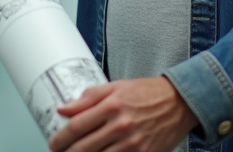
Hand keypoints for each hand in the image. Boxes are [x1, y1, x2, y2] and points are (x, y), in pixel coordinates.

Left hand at [49, 76, 198, 151]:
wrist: (179, 103)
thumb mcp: (116, 87)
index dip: (60, 138)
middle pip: (83, 148)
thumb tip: (63, 108)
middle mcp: (120, 125)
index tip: (53, 143)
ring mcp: (132, 143)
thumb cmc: (147, 93)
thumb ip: (88, 98)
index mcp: (111, 105)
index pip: (76, 126)